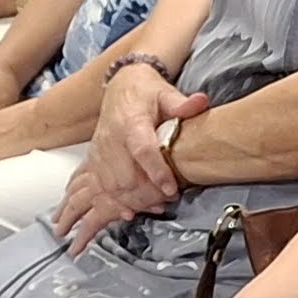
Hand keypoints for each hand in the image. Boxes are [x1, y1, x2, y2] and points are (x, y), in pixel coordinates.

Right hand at [55, 63, 209, 250]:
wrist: (121, 87)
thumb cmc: (146, 92)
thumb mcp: (166, 93)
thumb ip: (183, 104)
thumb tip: (201, 102)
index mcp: (131, 122)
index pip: (142, 150)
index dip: (157, 172)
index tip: (171, 189)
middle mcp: (111, 139)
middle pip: (124, 176)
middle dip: (146, 194)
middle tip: (167, 200)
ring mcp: (101, 152)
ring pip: (111, 186)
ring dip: (132, 201)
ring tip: (154, 207)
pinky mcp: (95, 161)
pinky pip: (100, 188)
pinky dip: (115, 202)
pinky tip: (131, 210)